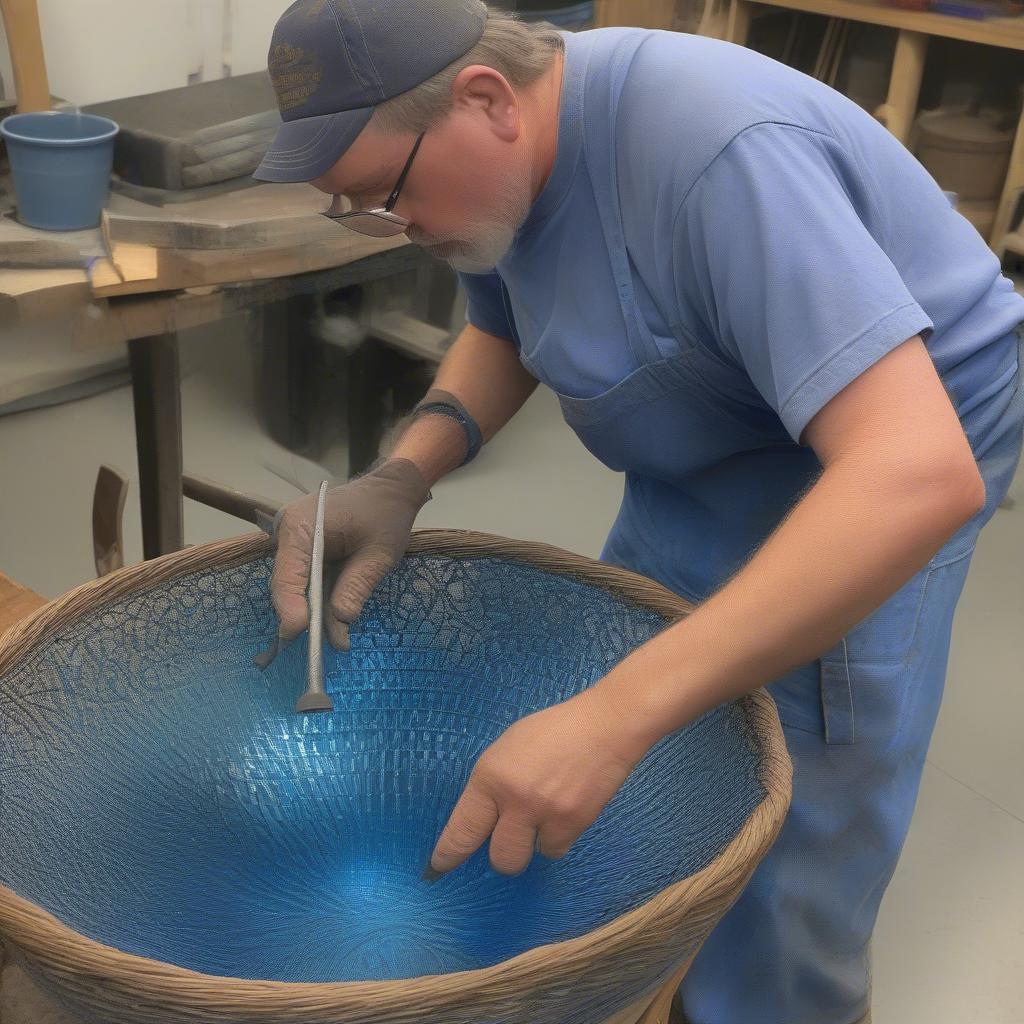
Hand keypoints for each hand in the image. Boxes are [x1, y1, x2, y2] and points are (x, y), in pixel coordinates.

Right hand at [267, 459, 430, 652]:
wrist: (390, 490)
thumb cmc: (386, 514)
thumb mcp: (380, 553)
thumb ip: (357, 585)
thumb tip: (340, 623)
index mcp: (301, 526)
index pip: (288, 574)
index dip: (291, 607)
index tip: (297, 633)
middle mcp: (288, 533)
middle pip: (288, 584)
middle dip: (305, 617)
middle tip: (319, 650)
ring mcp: (294, 542)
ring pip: (298, 587)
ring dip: (316, 613)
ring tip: (338, 641)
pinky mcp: (304, 551)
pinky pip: (307, 581)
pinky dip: (320, 601)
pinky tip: (336, 623)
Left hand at [426, 688, 653, 877]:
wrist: (604, 726)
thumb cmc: (551, 730)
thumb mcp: (507, 749)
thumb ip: (492, 784)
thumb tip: (483, 819)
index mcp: (491, 776)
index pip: (462, 830)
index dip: (448, 856)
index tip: (438, 870)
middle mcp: (515, 800)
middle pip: (499, 859)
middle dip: (501, 855)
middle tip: (509, 837)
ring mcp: (548, 814)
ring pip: (531, 857)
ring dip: (533, 842)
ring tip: (544, 813)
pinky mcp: (576, 823)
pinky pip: (557, 848)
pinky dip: (557, 836)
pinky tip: (564, 810)